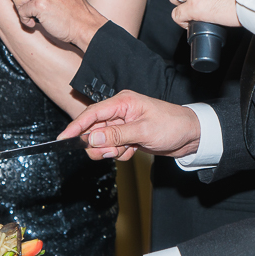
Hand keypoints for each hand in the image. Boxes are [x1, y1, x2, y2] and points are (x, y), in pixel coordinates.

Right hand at [58, 90, 200, 160]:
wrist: (191, 136)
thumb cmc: (172, 125)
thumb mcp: (143, 131)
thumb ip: (116, 135)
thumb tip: (92, 137)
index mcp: (123, 102)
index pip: (92, 113)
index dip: (76, 126)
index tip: (63, 138)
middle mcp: (120, 111)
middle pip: (94, 129)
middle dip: (98, 144)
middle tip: (111, 152)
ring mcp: (123, 124)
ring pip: (102, 140)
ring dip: (111, 150)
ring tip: (127, 150)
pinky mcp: (127, 135)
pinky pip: (113, 147)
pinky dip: (119, 153)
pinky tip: (133, 150)